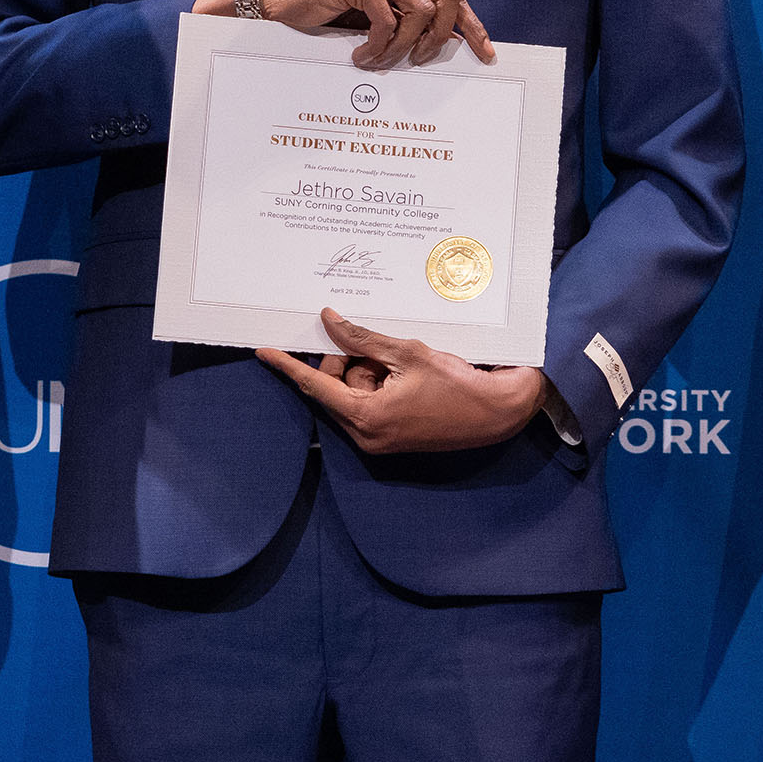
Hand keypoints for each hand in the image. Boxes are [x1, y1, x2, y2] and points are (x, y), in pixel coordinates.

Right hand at [193, 0, 494, 69]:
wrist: (275, 2)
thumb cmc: (323, 10)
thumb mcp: (373, 10)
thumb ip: (403, 15)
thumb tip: (442, 44)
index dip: (470, 23)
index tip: (484, 53)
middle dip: (442, 33)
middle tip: (421, 59)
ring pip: (419, 10)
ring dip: (403, 46)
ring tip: (380, 61)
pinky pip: (385, 21)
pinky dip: (377, 48)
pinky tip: (360, 57)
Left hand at [259, 308, 546, 453]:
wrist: (498, 412)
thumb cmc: (458, 383)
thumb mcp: (406, 352)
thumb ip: (361, 338)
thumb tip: (328, 321)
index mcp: (366, 416)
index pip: (315, 386)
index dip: (288, 366)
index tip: (264, 351)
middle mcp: (366, 436)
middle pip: (334, 388)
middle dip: (347, 363)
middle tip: (377, 349)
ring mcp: (378, 441)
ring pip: (351, 394)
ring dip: (367, 373)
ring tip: (403, 366)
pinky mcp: (390, 439)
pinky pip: (367, 405)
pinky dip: (378, 385)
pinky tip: (406, 377)